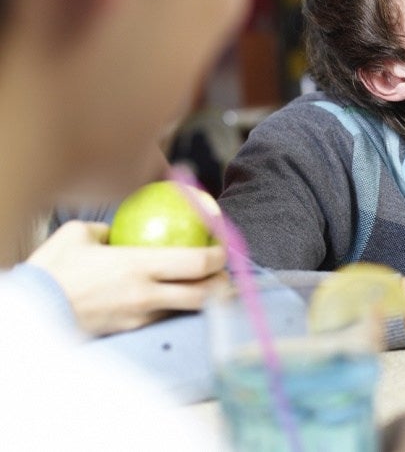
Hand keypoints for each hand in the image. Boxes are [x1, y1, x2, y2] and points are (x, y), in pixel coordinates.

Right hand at [27, 221, 227, 335]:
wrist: (30, 312)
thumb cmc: (53, 269)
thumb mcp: (79, 235)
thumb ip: (110, 228)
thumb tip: (126, 222)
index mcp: (137, 266)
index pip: (197, 263)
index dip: (220, 255)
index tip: (223, 244)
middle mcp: (145, 294)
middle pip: (205, 294)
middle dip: (225, 282)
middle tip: (227, 270)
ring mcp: (140, 316)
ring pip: (188, 310)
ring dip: (206, 298)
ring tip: (212, 284)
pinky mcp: (130, 330)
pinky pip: (164, 317)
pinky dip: (179, 307)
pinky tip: (180, 296)